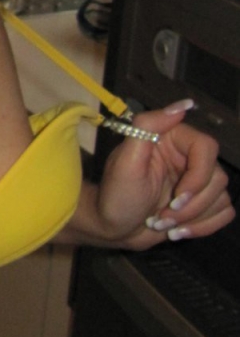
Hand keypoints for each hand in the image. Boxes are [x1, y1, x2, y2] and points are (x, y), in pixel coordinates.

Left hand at [95, 101, 233, 249]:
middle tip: (162, 216)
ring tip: (163, 223)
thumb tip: (182, 106)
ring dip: (193, 219)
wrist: (112, 228)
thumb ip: (148, 128)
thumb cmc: (115, 195)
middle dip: (190, 206)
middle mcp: (187, 157)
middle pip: (217, 178)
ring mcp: (196, 181)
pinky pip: (224, 212)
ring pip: (222, 198)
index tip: (176, 197)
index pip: (206, 148)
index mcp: (171, 139)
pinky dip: (204, 227)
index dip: (197, 176)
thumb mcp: (125, 161)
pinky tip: (178, 230)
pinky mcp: (202, 203)